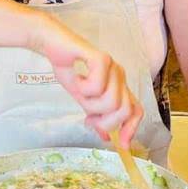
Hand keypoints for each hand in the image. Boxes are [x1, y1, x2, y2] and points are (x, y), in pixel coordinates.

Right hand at [30, 13, 143, 147]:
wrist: (52, 44)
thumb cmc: (68, 68)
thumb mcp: (82, 99)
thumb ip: (96, 115)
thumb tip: (106, 137)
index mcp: (118, 85)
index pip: (136, 110)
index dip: (131, 129)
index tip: (120, 144)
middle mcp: (120, 75)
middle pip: (124, 110)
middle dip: (105, 121)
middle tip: (87, 116)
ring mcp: (113, 66)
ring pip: (111, 102)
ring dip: (90, 104)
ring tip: (79, 91)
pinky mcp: (101, 58)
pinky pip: (97, 87)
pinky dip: (83, 88)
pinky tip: (76, 78)